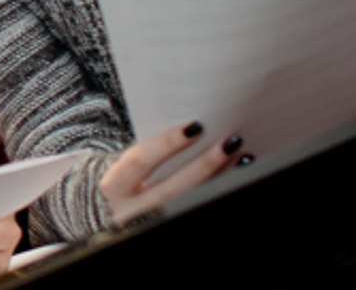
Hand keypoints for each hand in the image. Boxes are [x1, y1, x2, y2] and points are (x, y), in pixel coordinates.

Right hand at [100, 121, 236, 225]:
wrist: (111, 217)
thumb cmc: (125, 183)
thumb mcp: (127, 168)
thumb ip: (151, 154)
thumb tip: (196, 129)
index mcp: (113, 188)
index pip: (139, 162)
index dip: (166, 144)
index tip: (196, 126)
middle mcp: (129, 213)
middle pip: (172, 189)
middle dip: (204, 165)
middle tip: (230, 141)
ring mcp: (149, 226)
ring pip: (189, 203)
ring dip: (220, 180)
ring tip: (243, 157)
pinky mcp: (167, 228)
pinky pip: (197, 209)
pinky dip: (219, 192)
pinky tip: (237, 175)